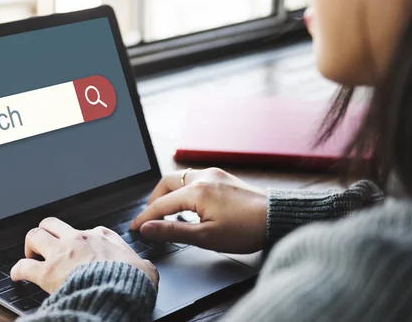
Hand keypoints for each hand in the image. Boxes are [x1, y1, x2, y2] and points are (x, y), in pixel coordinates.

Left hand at [11, 217, 158, 293]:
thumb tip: (146, 269)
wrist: (119, 292)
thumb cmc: (132, 281)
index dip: (80, 240)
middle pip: (52, 223)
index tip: (79, 250)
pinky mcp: (48, 272)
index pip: (86, 230)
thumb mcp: (145, 268)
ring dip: (30, 245)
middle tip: (45, 245)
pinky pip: (23, 266)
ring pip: (34, 235)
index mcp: (102, 236)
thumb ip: (141, 264)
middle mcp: (79, 239)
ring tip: (30, 255)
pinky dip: (17, 270)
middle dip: (46, 232)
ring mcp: (61, 253)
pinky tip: (17, 275)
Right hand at [129, 168, 266, 253]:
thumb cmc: (246, 230)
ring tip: (166, 212)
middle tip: (150, 217)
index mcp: (196, 191)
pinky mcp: (223, 177)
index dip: (145, 217)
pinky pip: (194, 178)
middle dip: (154, 199)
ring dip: (169, 193)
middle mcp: (203, 177)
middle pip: (166, 183)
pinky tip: (188, 204)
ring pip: (180, 178)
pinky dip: (183, 189)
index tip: (134, 228)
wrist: (277, 218)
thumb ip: (173, 231)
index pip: (160, 204)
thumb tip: (148, 228)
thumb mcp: (205, 237)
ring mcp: (214, 174)